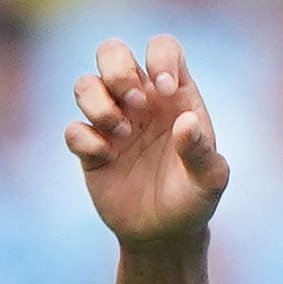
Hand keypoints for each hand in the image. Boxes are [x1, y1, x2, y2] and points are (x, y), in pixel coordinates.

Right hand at [66, 33, 230, 247]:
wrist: (165, 236)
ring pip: (85, 84)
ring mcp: (111, 123)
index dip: (160, 58)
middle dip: (117, 68)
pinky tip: (106, 158)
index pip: (162, 48)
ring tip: (122, 134)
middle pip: (111, 51)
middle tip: (134, 102)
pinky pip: (72, 129)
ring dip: (98, 103)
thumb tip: (185, 122)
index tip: (166, 91)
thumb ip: (202, 150)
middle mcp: (139, 101)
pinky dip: (84, 138)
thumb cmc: (193, 200)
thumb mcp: (209, 180)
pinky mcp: (90, 150)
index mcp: (173, 95)